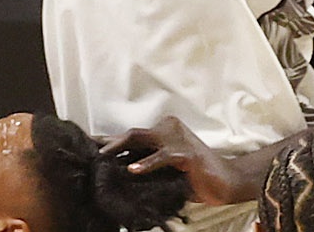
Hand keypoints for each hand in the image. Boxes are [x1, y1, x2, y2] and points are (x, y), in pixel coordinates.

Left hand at [99, 116, 248, 205]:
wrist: (225, 182)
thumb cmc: (194, 178)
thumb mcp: (165, 172)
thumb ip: (146, 166)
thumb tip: (118, 171)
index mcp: (162, 133)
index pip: (131, 136)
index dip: (109, 141)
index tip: (88, 145)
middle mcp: (167, 130)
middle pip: (131, 133)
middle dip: (108, 142)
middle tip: (89, 151)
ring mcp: (177, 139)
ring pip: (141, 138)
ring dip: (119, 147)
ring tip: (102, 157)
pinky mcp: (186, 153)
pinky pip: (162, 156)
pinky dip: (147, 163)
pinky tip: (133, 170)